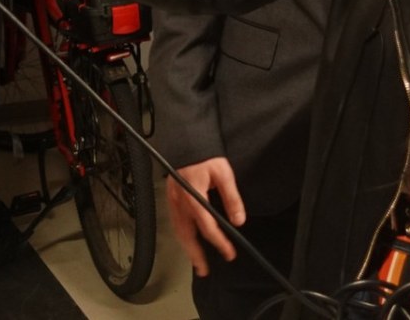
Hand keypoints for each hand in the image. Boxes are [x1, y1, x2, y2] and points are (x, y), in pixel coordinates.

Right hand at [165, 157, 245, 276]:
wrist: (186, 140)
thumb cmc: (205, 155)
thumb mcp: (223, 173)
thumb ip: (232, 198)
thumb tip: (239, 220)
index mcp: (193, 197)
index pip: (207, 226)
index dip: (219, 242)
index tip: (229, 253)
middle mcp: (180, 202)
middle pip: (187, 235)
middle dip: (196, 254)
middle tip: (204, 270)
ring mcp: (173, 201)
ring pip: (179, 231)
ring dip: (187, 248)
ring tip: (196, 262)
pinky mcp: (170, 198)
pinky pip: (175, 223)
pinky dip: (182, 236)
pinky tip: (187, 241)